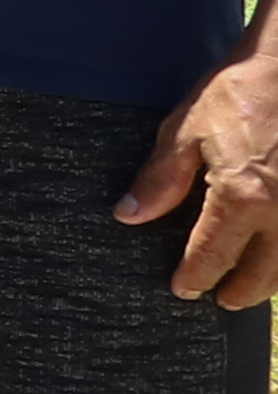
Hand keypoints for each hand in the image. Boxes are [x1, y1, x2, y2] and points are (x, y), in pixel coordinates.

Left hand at [119, 52, 277, 306]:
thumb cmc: (239, 92)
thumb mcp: (187, 131)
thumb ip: (160, 179)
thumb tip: (130, 216)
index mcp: (243, 197)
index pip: (214, 254)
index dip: (197, 276)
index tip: (184, 289)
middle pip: (265, 272)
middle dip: (243, 291)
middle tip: (225, 301)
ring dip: (274, 279)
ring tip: (255, 285)